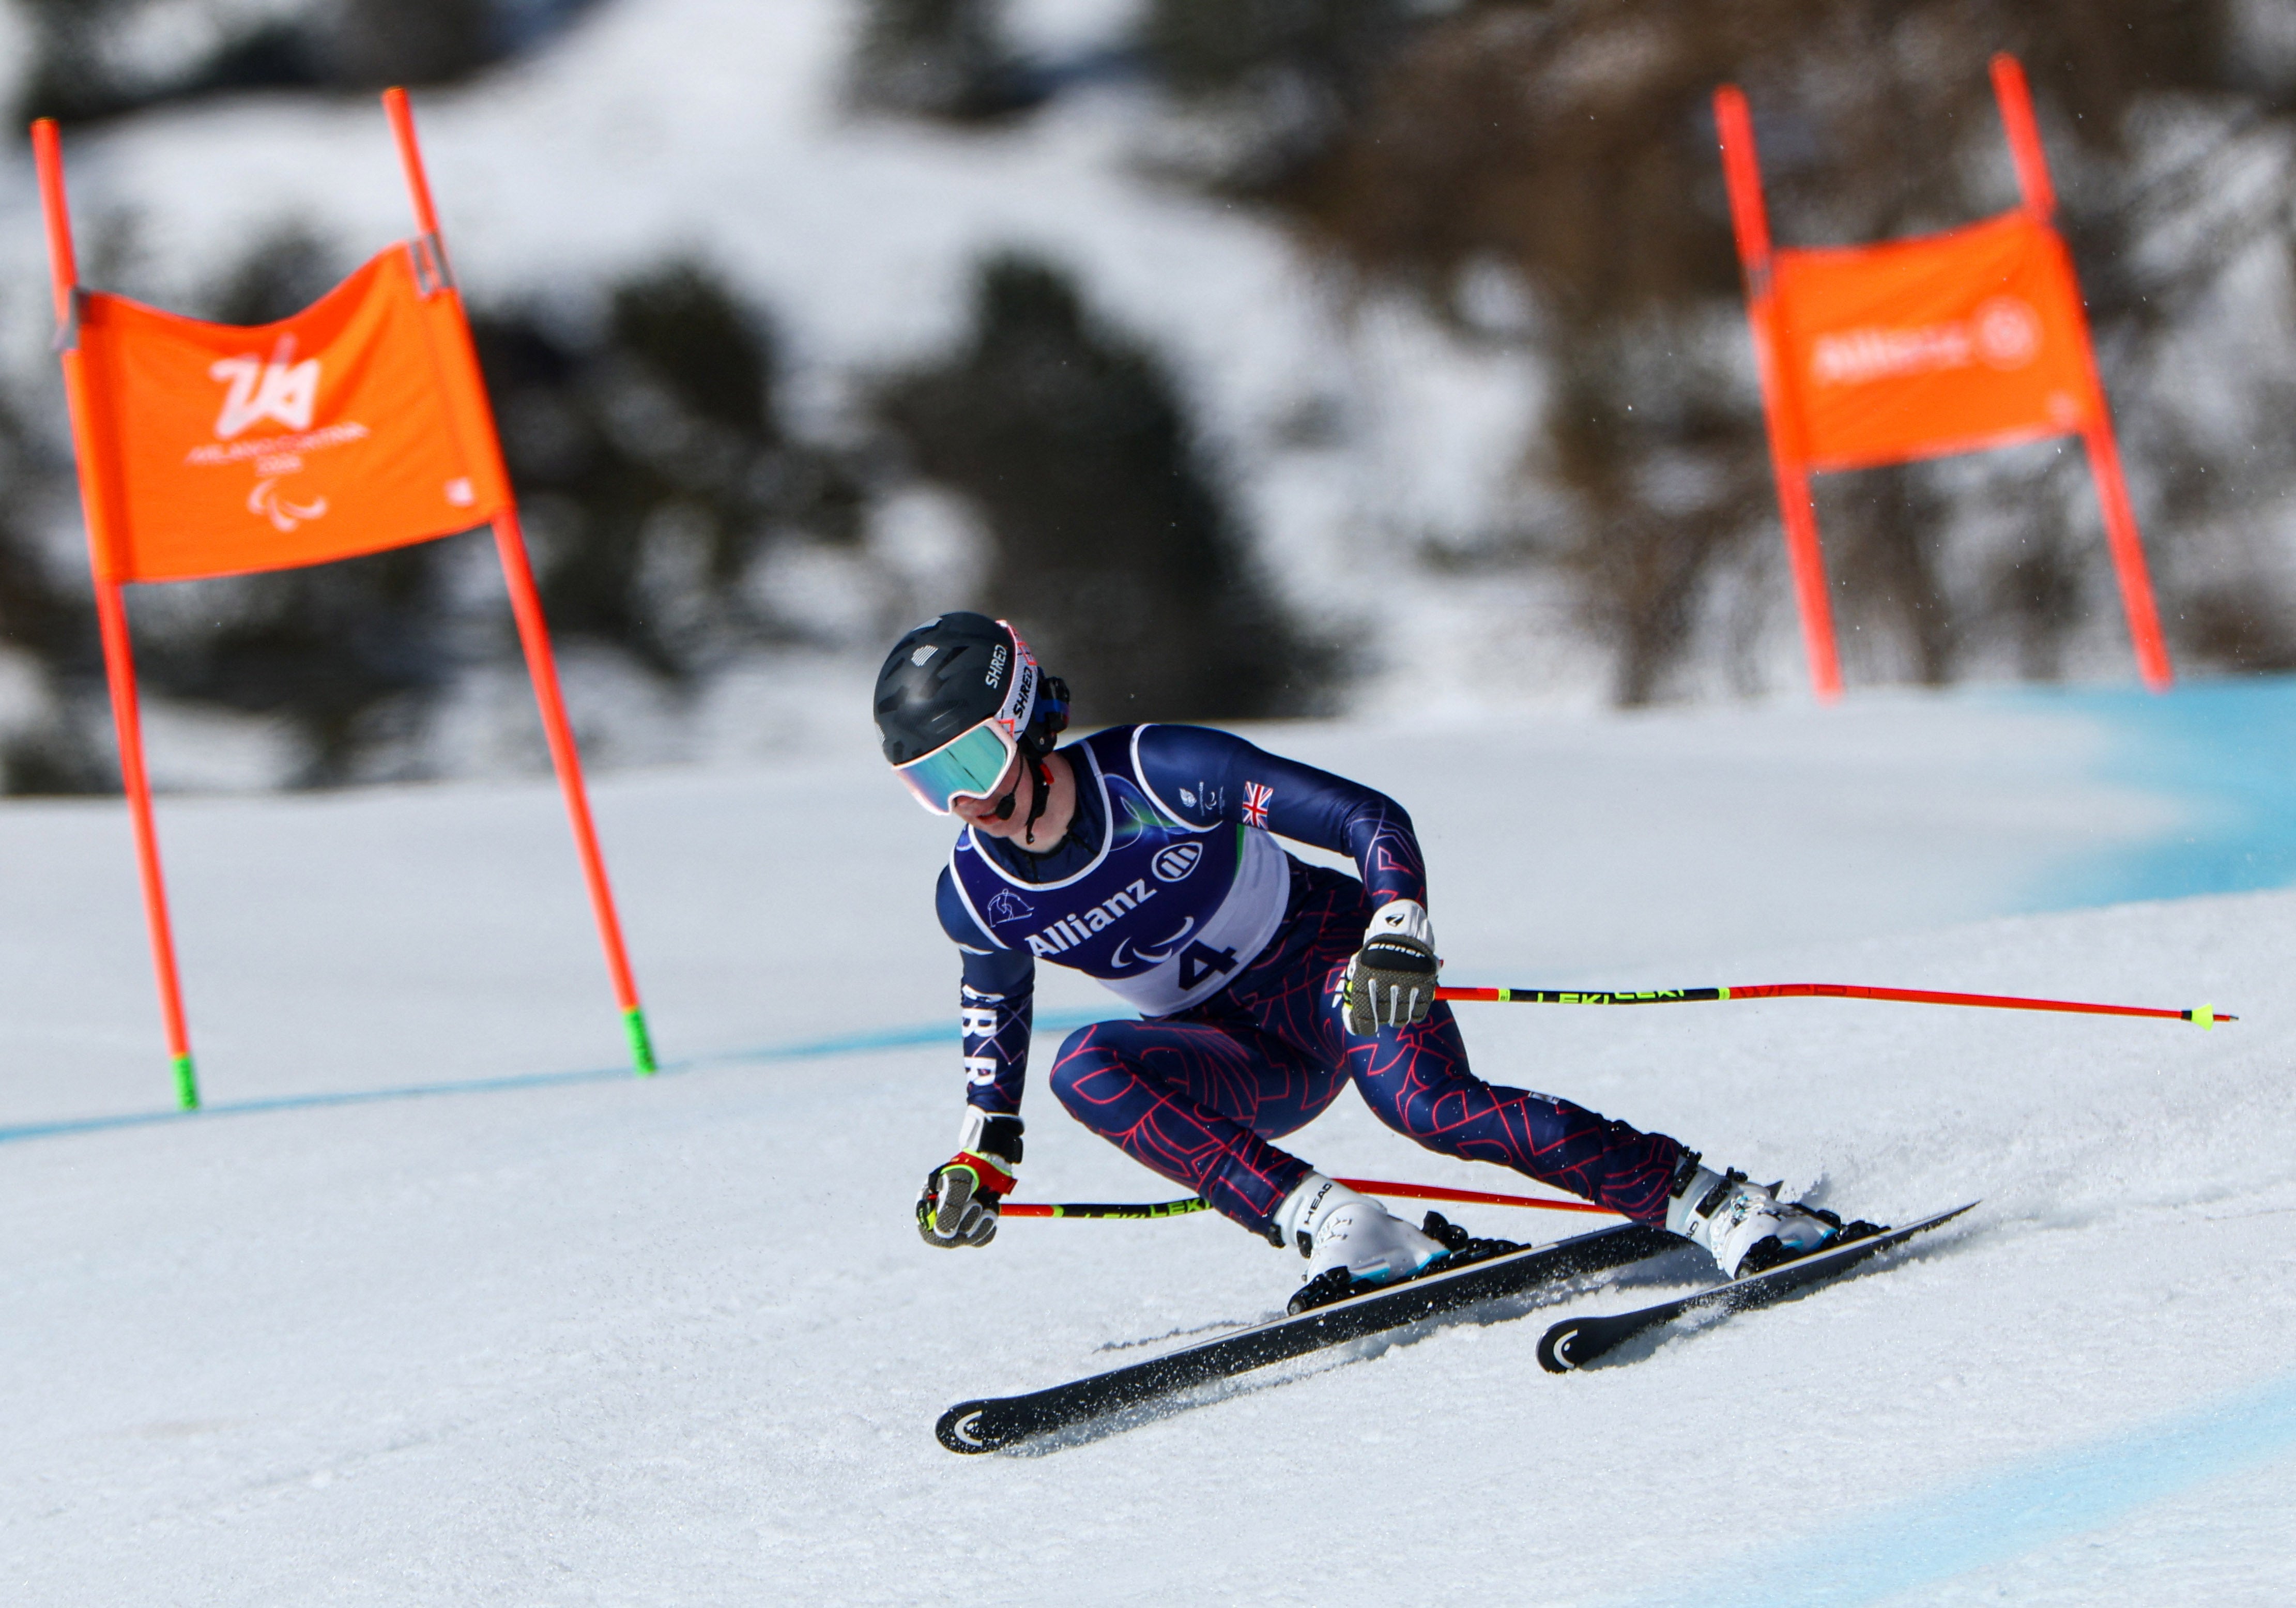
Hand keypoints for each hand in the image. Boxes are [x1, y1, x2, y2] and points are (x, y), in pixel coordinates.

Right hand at [916, 1110, 1022, 1247]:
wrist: (992, 1160)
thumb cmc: (970, 1167)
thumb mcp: (957, 1183)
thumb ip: (950, 1207)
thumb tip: (944, 1234)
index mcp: (930, 1204)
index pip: (929, 1230)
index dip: (942, 1231)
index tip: (955, 1225)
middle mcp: (943, 1216)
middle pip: (951, 1238)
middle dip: (968, 1220)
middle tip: (976, 1201)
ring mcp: (960, 1221)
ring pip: (970, 1237)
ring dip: (982, 1220)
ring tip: (986, 1199)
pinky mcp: (976, 1225)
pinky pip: (982, 1237)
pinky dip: (989, 1225)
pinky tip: (990, 1207)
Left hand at [1341, 899, 1439, 1034]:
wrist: (1401, 928)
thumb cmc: (1377, 952)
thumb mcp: (1361, 966)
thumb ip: (1358, 991)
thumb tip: (1353, 1021)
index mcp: (1366, 975)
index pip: (1363, 1012)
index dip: (1362, 1026)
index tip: (1365, 1030)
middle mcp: (1385, 979)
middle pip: (1383, 1016)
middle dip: (1382, 1020)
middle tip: (1384, 1018)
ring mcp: (1406, 981)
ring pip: (1402, 1016)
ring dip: (1398, 1018)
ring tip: (1397, 1014)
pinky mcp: (1424, 981)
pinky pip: (1419, 1010)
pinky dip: (1415, 1015)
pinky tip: (1411, 1012)